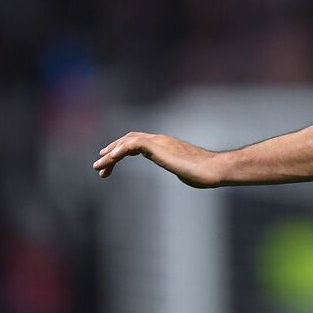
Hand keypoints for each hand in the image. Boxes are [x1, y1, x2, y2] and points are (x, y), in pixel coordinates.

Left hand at [93, 132, 223, 187]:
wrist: (214, 169)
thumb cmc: (205, 173)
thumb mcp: (185, 171)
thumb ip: (179, 168)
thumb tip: (182, 172)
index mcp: (167, 145)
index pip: (139, 142)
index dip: (122, 150)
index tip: (110, 162)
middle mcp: (161, 140)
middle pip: (130, 139)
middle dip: (112, 150)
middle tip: (99, 164)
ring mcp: (160, 142)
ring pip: (128, 141)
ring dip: (111, 153)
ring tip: (98, 166)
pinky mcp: (158, 147)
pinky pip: (132, 144)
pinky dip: (119, 150)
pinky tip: (109, 159)